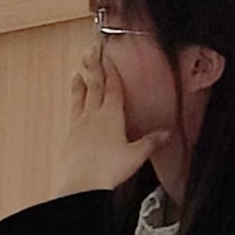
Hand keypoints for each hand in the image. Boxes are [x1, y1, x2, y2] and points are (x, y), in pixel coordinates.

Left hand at [54, 43, 171, 197]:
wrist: (80, 183)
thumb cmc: (108, 169)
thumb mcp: (135, 155)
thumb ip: (150, 142)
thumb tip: (165, 134)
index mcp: (111, 115)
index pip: (112, 87)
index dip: (110, 70)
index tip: (107, 56)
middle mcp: (93, 115)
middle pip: (94, 85)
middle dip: (93, 66)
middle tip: (90, 51)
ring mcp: (78, 124)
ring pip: (79, 97)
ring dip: (79, 83)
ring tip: (76, 73)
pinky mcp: (68, 136)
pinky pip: (72, 114)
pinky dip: (73, 105)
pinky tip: (73, 106)